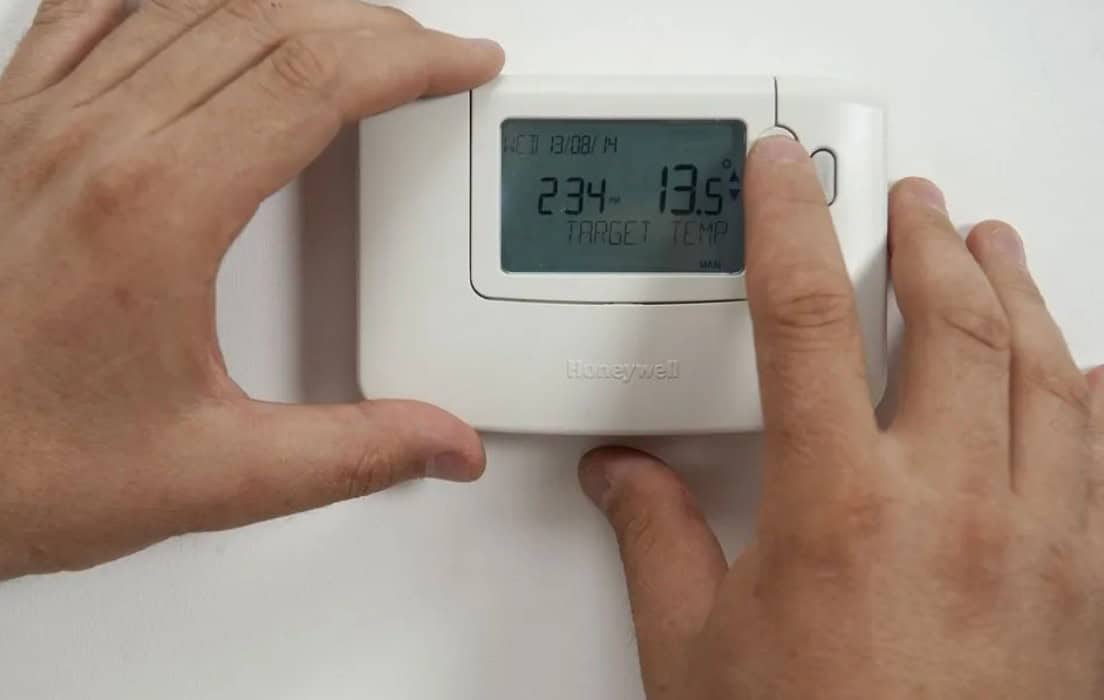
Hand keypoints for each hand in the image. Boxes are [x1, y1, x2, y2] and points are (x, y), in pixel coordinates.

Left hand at [0, 0, 502, 630]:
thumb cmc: (20, 467)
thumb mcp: (217, 476)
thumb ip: (353, 451)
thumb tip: (441, 443)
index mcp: (159, 210)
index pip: (316, 79)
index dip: (410, 57)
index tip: (459, 62)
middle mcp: (95, 143)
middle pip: (267, 23)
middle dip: (371, 26)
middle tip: (425, 53)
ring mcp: (41, 125)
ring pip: (189, 1)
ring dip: (288, 2)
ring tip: (347, 28)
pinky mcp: (6, 131)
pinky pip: (88, 9)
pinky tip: (198, 0)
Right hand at [581, 137, 1103, 697]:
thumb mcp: (695, 652)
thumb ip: (655, 538)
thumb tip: (622, 477)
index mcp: (840, 503)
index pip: (807, 312)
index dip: (790, 220)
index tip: (783, 172)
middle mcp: (955, 504)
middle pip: (952, 319)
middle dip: (928, 239)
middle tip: (909, 199)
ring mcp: (1040, 541)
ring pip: (1045, 369)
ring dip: (1015, 290)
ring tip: (994, 245)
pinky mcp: (1088, 587)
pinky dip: (1092, 391)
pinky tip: (1083, 369)